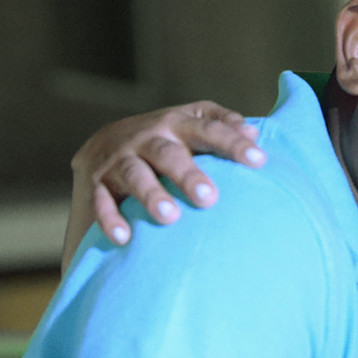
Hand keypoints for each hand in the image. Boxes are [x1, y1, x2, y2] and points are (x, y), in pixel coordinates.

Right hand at [63, 101, 262, 271]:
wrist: (104, 141)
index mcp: (178, 123)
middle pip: (169, 153)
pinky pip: (101, 201)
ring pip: (135, 174)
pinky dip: (111, 219)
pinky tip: (124, 237)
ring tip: (169, 217)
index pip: (210, 130)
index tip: (259, 161)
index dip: (234, 143)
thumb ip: (224, 123)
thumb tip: (255, 132)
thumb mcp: (193, 120)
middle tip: (209, 198)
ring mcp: (120, 159)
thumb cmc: (168, 135)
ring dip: (151, 194)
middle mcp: (148, 138)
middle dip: (188, 174)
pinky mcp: (98, 183)